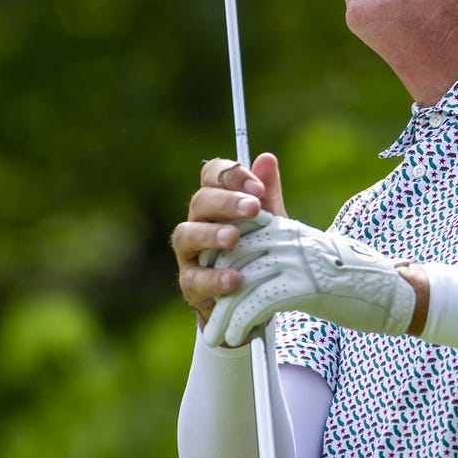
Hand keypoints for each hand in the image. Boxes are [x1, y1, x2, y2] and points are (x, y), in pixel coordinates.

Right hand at [170, 154, 286, 325]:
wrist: (256, 298)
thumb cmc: (259, 251)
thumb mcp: (271, 222)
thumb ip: (268, 194)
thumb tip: (267, 158)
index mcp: (216, 201)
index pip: (213, 175)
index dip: (232, 175)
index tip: (258, 188)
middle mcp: (197, 222)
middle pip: (200, 200)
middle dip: (226, 201)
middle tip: (252, 208)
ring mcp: (189, 254)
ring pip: (185, 234)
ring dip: (210, 234)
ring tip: (234, 238)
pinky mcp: (190, 284)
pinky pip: (194, 279)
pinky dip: (214, 277)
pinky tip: (235, 278)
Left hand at [202, 215, 416, 347]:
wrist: (390, 290)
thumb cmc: (352, 277)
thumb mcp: (313, 254)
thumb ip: (282, 250)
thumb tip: (252, 265)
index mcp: (288, 228)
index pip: (239, 234)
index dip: (218, 259)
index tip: (207, 281)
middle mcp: (289, 239)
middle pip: (234, 259)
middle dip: (215, 289)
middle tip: (205, 315)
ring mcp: (297, 261)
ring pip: (243, 283)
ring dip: (225, 314)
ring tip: (216, 336)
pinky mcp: (305, 285)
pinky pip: (260, 302)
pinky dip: (243, 321)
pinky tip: (236, 336)